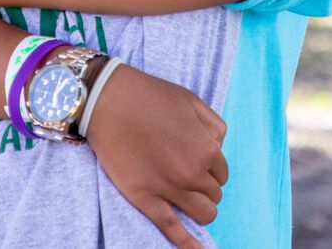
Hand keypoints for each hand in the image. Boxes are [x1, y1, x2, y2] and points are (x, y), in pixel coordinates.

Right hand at [85, 64, 228, 247]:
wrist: (109, 100)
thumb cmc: (150, 96)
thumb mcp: (192, 101)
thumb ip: (214, 127)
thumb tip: (219, 148)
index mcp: (207, 149)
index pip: (222, 173)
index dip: (211, 169)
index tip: (199, 164)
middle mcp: (193, 173)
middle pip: (214, 195)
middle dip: (205, 188)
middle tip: (189, 177)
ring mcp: (169, 189)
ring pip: (203, 214)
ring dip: (202, 210)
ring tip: (191, 202)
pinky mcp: (146, 198)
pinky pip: (172, 228)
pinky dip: (188, 244)